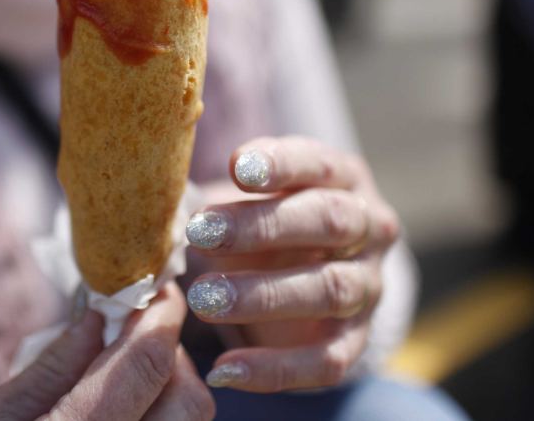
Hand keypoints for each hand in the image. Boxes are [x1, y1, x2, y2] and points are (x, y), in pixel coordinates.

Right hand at [0, 284, 214, 420]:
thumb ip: (51, 366)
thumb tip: (97, 317)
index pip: (146, 365)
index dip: (160, 314)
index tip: (157, 286)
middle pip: (188, 401)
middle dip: (170, 353)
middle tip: (133, 330)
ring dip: (171, 390)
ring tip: (126, 371)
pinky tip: (126, 410)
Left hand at [185, 136, 399, 391]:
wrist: (302, 274)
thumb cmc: (260, 219)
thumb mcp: (246, 197)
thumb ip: (217, 194)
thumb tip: (165, 200)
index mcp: (343, 178)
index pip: (320, 164)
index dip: (282, 164)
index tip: (238, 166)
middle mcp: (369, 228)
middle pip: (327, 221)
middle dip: (262, 226)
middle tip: (199, 233)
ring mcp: (368, 286)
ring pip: (328, 289)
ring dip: (263, 295)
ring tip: (202, 298)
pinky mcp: (355, 341)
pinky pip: (326, 361)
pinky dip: (275, 369)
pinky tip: (224, 369)